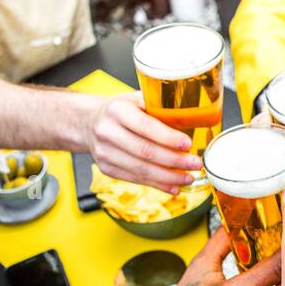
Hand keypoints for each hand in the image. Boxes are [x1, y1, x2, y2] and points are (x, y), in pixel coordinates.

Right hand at [87, 93, 202, 194]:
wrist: (89, 122)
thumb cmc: (120, 110)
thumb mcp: (136, 99)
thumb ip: (159, 106)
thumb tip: (192, 118)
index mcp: (117, 110)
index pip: (146, 126)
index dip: (168, 138)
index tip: (188, 144)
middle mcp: (107, 132)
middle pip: (145, 152)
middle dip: (175, 161)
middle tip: (195, 163)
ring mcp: (105, 153)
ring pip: (141, 169)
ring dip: (169, 177)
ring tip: (188, 177)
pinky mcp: (107, 169)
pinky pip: (136, 179)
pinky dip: (158, 185)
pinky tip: (174, 186)